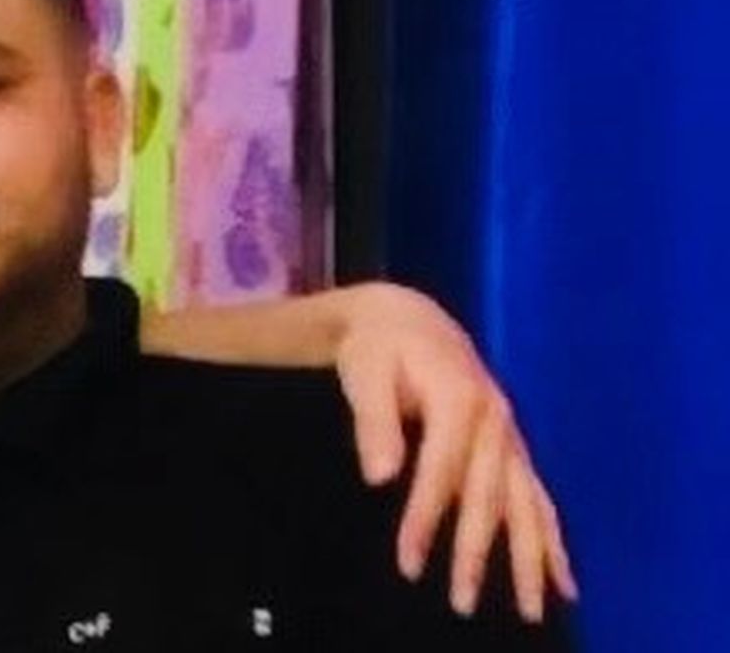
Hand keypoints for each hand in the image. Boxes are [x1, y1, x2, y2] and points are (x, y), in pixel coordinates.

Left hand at [314, 282, 577, 620]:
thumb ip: (374, 423)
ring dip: (530, 556)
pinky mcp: (511, 445)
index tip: (410, 563)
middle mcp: (494, 419)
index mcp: (460, 398)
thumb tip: (379, 477)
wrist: (406, 319)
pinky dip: (550, 537)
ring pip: (526, 501)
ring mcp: (508, 434)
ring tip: (535, 608)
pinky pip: (537, 496)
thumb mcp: (366, 373)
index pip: (442, 470)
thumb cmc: (379, 348)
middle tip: (463, 603)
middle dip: (477, 551)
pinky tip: (562, 578)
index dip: (426, 518)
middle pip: (488, 494)